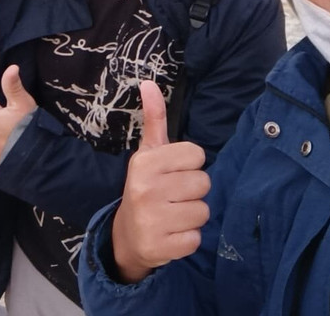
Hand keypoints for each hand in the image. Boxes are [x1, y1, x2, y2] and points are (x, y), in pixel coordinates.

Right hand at [111, 80, 209, 282]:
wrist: (126, 236)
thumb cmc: (145, 187)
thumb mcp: (148, 153)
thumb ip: (154, 118)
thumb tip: (149, 82)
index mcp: (145, 163)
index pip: (197, 155)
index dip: (190, 165)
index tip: (173, 172)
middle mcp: (147, 189)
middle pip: (203, 183)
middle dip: (193, 191)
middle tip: (173, 196)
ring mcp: (153, 220)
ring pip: (203, 211)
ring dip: (192, 215)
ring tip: (172, 214)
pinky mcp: (162, 247)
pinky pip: (196, 238)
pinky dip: (188, 238)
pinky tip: (171, 233)